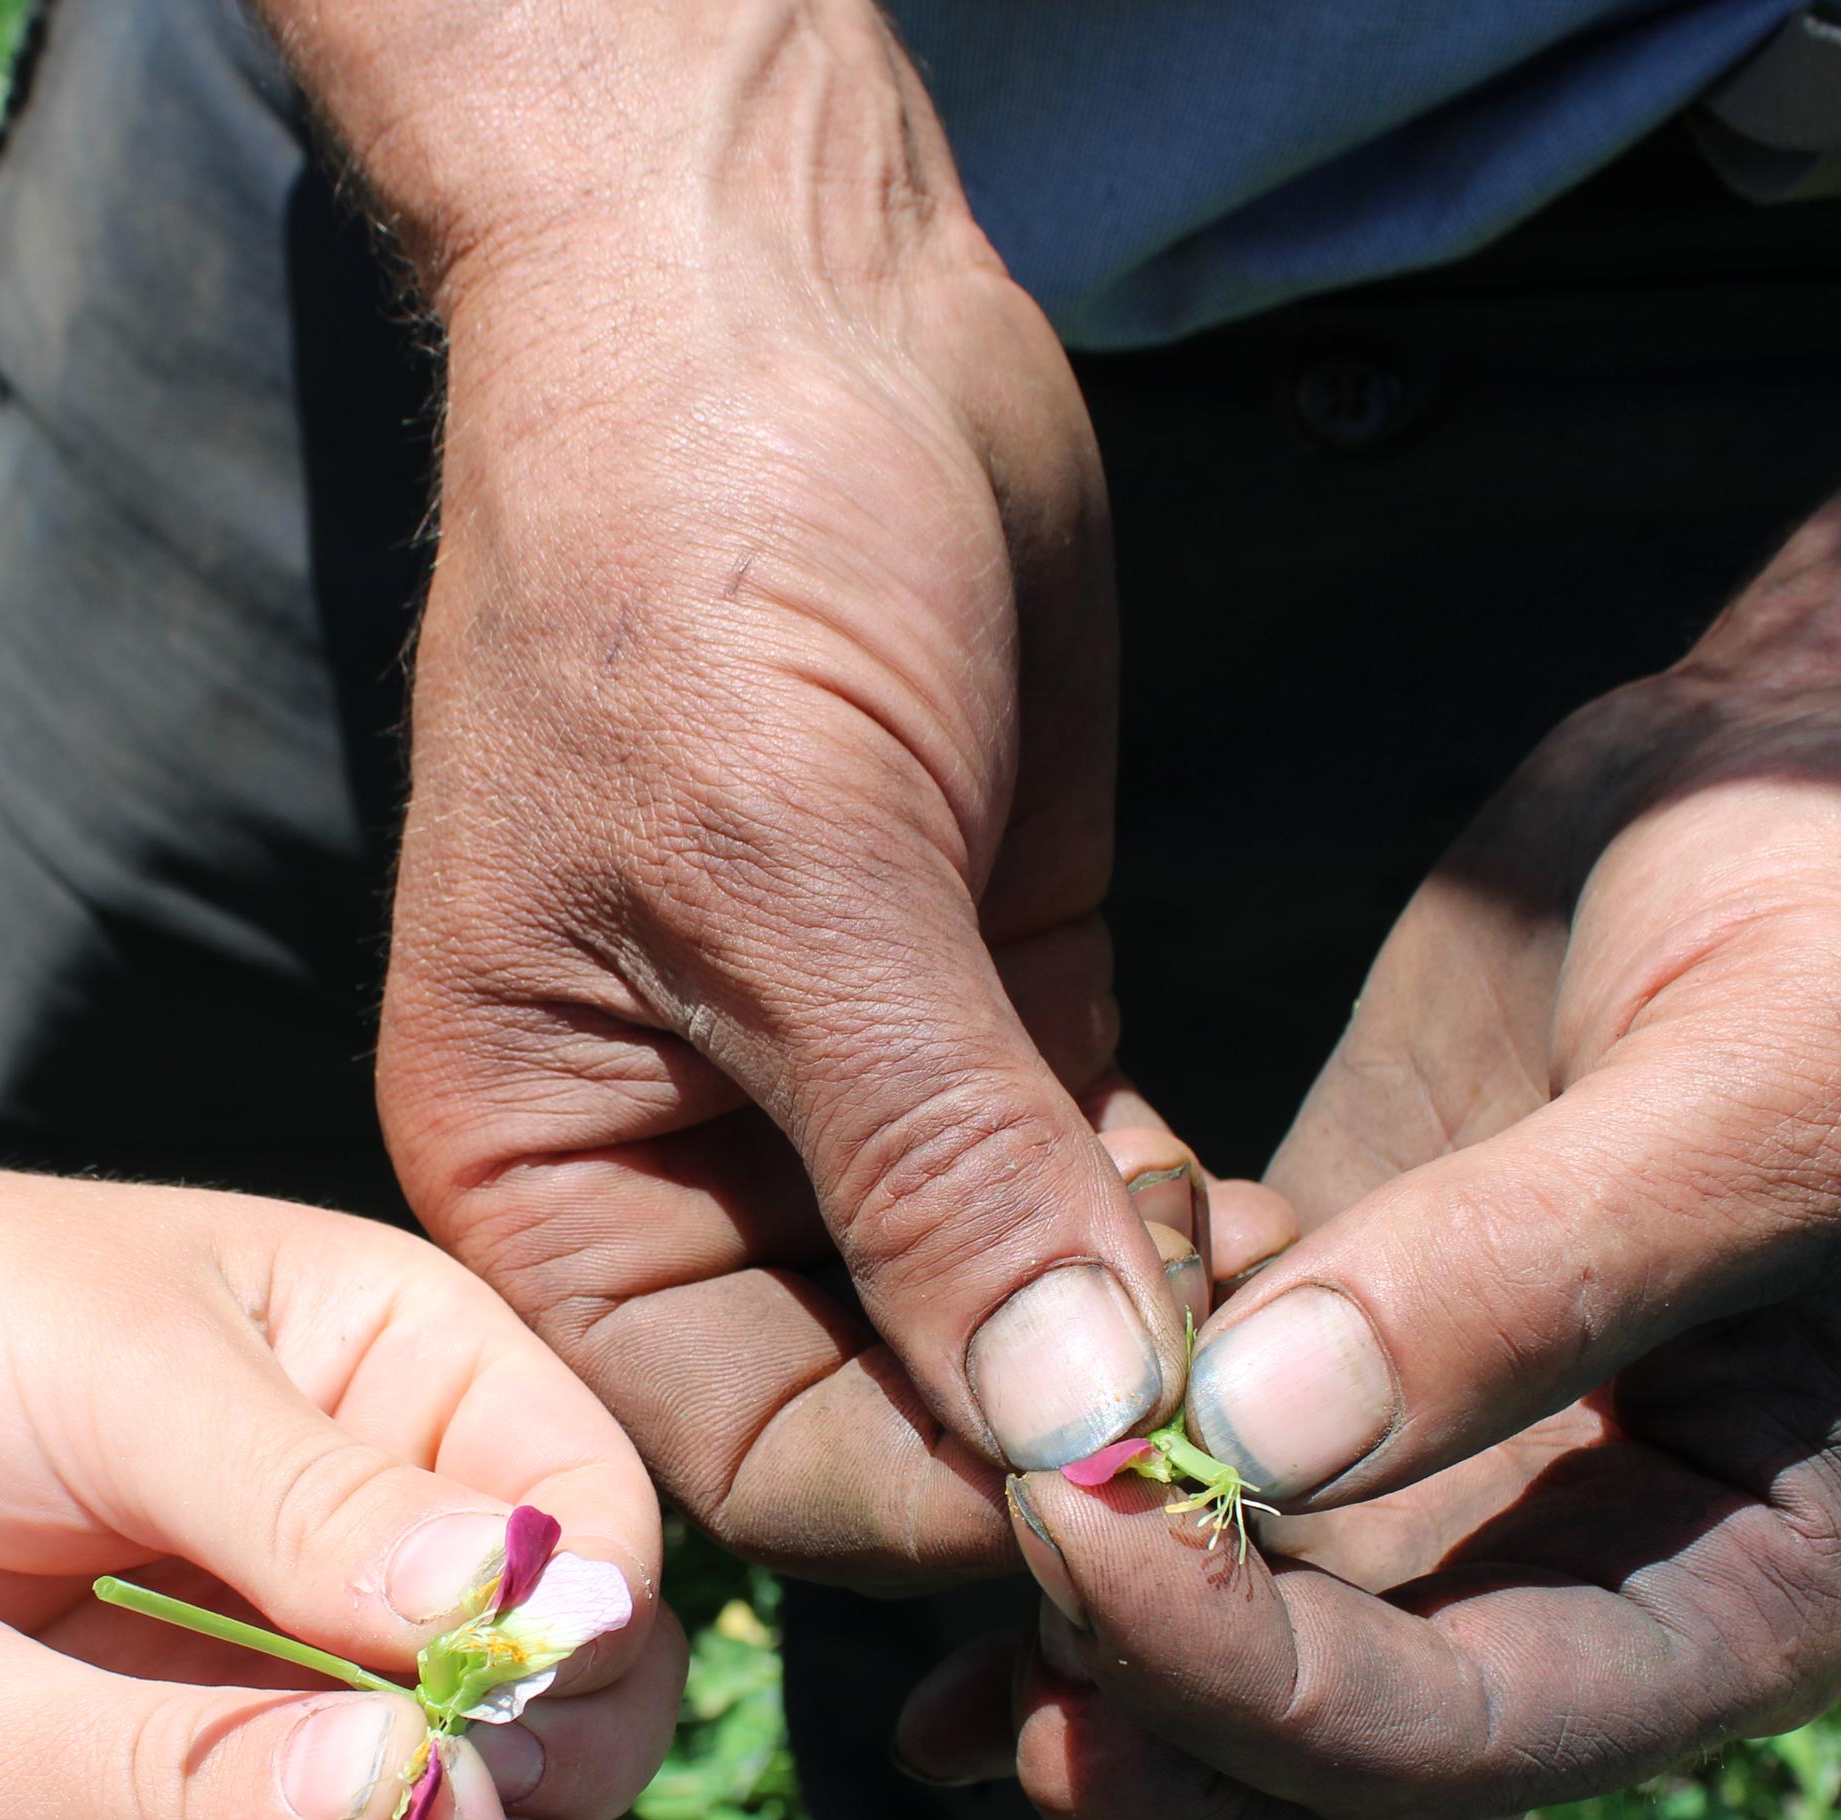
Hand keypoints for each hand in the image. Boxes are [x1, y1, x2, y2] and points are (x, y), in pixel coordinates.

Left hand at [0, 1165, 681, 1819]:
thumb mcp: (113, 1376)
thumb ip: (306, 1494)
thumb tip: (531, 1600)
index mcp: (421, 1358)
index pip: (590, 1514)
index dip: (574, 1634)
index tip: (490, 1728)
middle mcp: (403, 1498)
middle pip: (574, 1669)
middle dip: (525, 1759)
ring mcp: (321, 1632)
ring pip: (469, 1772)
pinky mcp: (232, 1733)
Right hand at [363, 23, 1183, 1591]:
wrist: (779, 285)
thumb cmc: (698, 547)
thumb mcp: (796, 868)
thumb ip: (931, 1165)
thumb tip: (1076, 1439)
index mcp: (549, 1179)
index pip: (742, 1451)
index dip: (935, 1502)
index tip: (1134, 1512)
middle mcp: (686, 1174)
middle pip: (885, 1415)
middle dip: (1057, 1442)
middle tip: (1255, 1454)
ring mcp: (848, 1101)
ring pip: (1009, 1322)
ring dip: (1142, 1354)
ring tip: (1291, 1349)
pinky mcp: (989, 1014)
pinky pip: (1090, 1198)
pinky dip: (1180, 1240)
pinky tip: (1287, 1247)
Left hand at [919, 674, 1840, 1819]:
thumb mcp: (1771, 1080)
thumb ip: (1531, 1273)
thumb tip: (1254, 1451)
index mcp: (1732, 1604)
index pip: (1446, 1753)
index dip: (1240, 1689)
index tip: (1065, 1528)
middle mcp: (1573, 1605)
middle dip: (1141, 1757)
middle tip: (992, 1591)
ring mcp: (1435, 1507)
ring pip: (1211, 1701)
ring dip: (1066, 1637)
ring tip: (932, 1494)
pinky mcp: (1324, 1379)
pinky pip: (1163, 1512)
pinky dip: (1048, 1503)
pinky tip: (917, 1428)